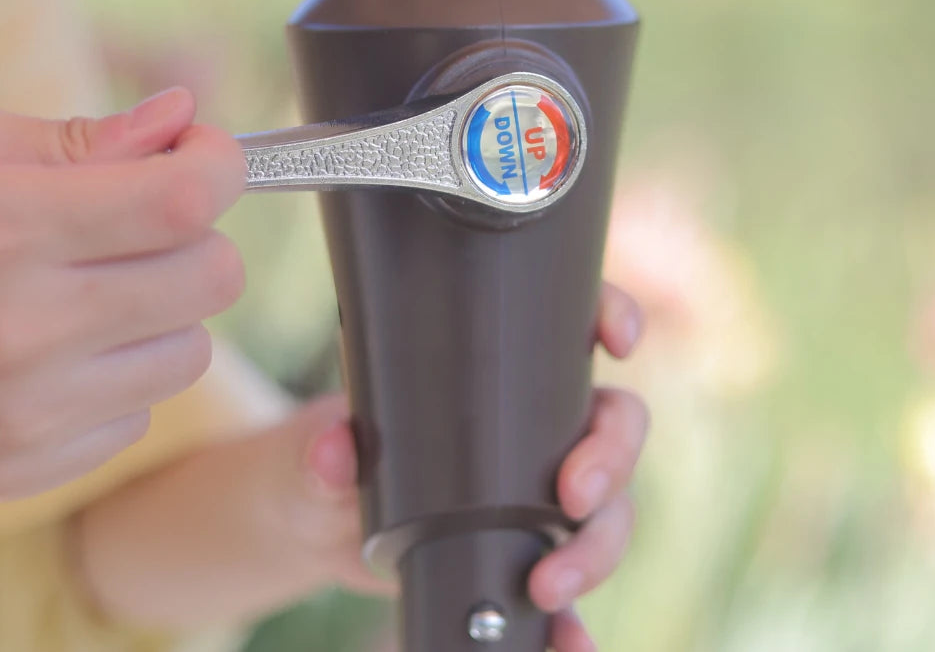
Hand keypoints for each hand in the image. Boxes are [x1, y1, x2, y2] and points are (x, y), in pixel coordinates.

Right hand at [0, 89, 245, 499]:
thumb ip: (73, 136)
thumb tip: (182, 120)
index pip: (181, 202)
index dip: (218, 166)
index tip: (203, 155)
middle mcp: (13, 331)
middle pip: (210, 280)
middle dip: (196, 235)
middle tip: (144, 220)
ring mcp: (16, 415)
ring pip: (189, 354)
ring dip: (160, 312)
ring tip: (87, 290)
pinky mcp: (13, 471)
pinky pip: (136, 416)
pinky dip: (113, 378)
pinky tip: (46, 353)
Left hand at [285, 283, 648, 649]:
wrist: (317, 526)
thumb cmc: (326, 455)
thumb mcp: (317, 449)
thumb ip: (323, 450)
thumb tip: (334, 452)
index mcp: (500, 369)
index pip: (575, 321)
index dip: (612, 315)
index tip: (617, 342)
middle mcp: (538, 424)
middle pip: (614, 428)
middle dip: (611, 462)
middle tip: (571, 499)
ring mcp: (541, 492)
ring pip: (609, 511)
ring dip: (597, 550)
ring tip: (547, 588)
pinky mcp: (528, 555)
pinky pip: (573, 589)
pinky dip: (578, 624)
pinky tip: (570, 647)